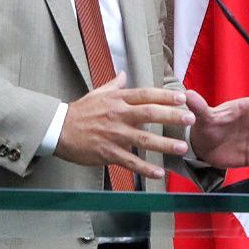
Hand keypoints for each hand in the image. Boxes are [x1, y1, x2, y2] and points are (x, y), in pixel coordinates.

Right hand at [54, 72, 196, 179]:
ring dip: (164, 145)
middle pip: (149, 114)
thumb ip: (114, 85)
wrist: (59, 129)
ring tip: (182, 148)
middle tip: (190, 119)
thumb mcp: (97, 93)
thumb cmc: (80, 111)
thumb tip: (124, 74)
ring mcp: (114, 135)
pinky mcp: (108, 153)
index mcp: (117, 100)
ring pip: (143, 140)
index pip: (145, 95)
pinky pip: (130, 162)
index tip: (182, 97)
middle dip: (171, 116)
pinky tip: (159, 173)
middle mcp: (118, 115)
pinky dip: (145, 169)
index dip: (165, 95)